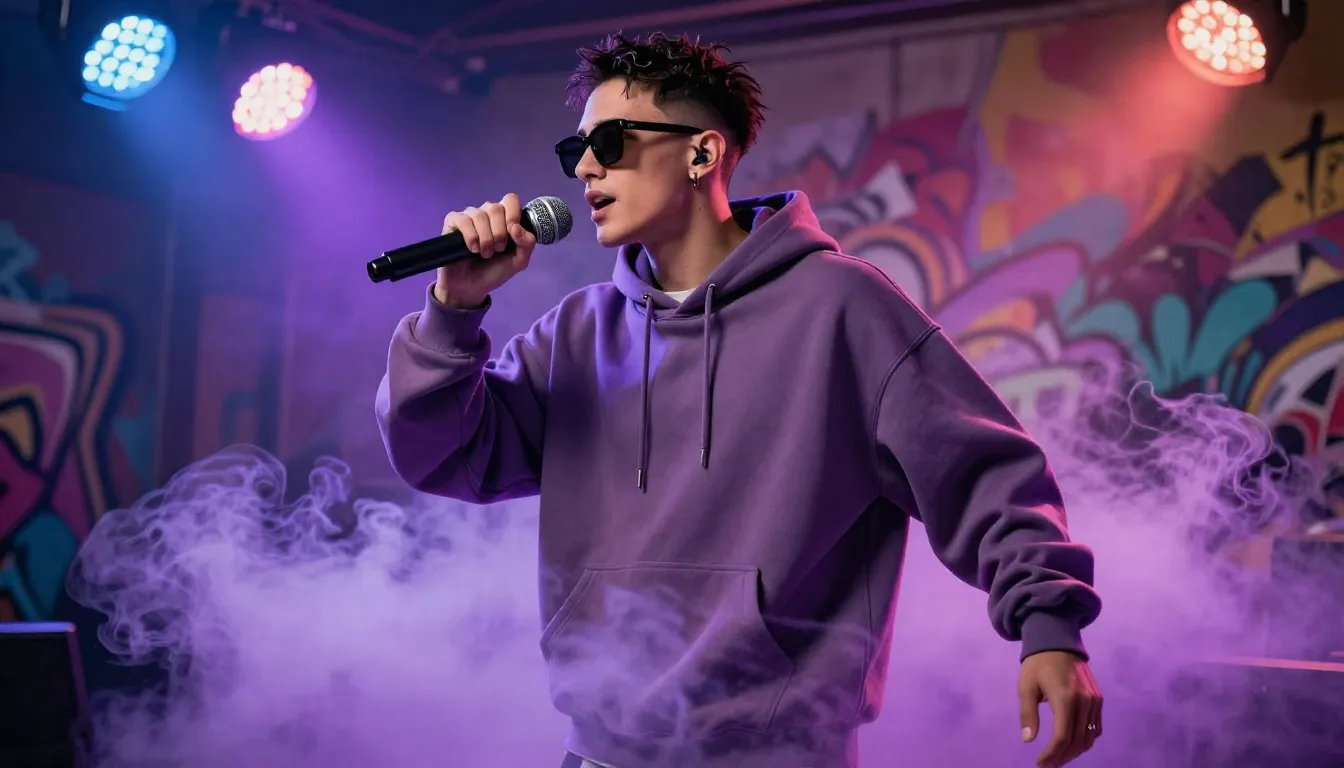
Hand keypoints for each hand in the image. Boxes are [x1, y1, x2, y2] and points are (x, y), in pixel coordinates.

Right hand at [435, 193, 536, 307]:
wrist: (471, 287)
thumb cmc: (494, 271)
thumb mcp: (518, 261)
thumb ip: (527, 244)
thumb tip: (516, 227)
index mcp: (505, 218)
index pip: (511, 199)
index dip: (513, 214)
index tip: (512, 233)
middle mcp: (487, 213)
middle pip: (496, 207)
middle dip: (499, 233)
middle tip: (497, 250)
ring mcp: (469, 216)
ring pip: (479, 214)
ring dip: (485, 238)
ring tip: (485, 254)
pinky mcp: (453, 222)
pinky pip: (463, 220)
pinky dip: (470, 237)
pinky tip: (472, 249)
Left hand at [1018, 651, 1101, 766]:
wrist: (1058, 642)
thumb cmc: (1037, 664)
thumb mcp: (1026, 687)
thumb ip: (1028, 714)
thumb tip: (1028, 740)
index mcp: (1065, 698)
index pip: (1063, 736)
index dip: (1052, 754)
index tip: (1040, 763)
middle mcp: (1085, 701)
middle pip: (1078, 741)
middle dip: (1062, 757)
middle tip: (1047, 764)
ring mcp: (1095, 700)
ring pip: (1089, 737)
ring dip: (1074, 752)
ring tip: (1057, 758)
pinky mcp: (1099, 699)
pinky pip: (1096, 727)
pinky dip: (1085, 740)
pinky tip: (1071, 745)